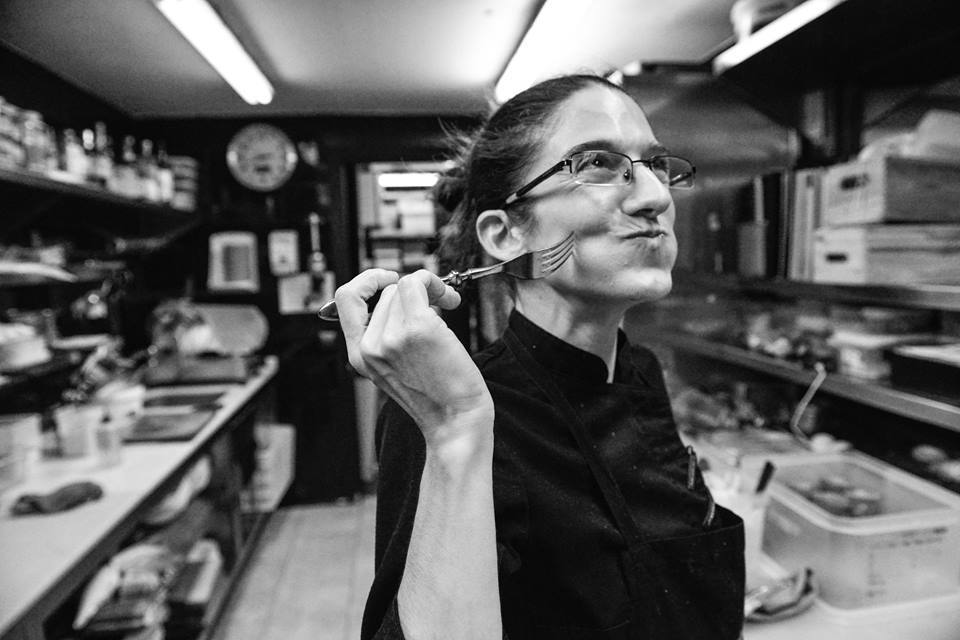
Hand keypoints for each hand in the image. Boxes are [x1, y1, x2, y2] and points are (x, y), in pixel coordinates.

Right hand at [336, 269, 493, 451]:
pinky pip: (417, 283)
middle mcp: (370, 347)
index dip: (366, 282)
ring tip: (446, 308)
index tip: (388, 280)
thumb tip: (399, 293)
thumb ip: (388, 335)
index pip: (345, 299)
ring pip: (403, 287)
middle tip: (437, 304)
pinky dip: (435, 283)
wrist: (456, 420)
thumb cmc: (437, 397)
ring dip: (429, 290)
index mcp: (360, 356)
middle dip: (413, 293)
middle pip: (385, 293)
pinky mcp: (417, 328)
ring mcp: (391, 337)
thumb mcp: (396, 368)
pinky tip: (450, 300)